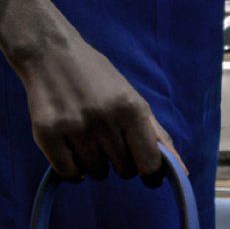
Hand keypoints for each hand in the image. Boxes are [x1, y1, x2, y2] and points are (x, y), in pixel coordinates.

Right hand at [15, 29, 173, 181]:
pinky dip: (72, 169)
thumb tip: (182, 171)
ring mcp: (74, 127)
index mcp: (131, 109)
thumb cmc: (98, 78)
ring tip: (86, 137)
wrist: (51, 54)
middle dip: (120, 161)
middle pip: (123, 170)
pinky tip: (71, 148)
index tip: (146, 174)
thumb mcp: (133, 99)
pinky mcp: (47, 134)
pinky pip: (69, 173)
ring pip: (96, 173)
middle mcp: (104, 119)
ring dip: (94, 163)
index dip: (150, 174)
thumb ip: (156, 135)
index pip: (149, 162)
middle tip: (108, 138)